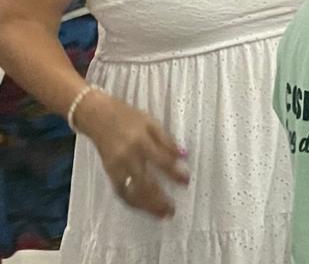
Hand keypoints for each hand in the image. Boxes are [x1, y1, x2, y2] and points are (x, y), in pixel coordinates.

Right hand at [75, 90, 188, 217]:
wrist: (98, 116)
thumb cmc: (129, 117)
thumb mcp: (151, 122)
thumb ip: (167, 140)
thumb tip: (184, 155)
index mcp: (141, 141)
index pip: (161, 161)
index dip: (175, 173)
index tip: (186, 182)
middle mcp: (127, 157)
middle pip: (144, 183)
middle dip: (159, 199)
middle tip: (172, 210)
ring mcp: (116, 166)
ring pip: (131, 192)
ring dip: (146, 206)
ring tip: (161, 215)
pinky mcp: (108, 172)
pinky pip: (120, 192)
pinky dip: (132, 202)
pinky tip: (143, 207)